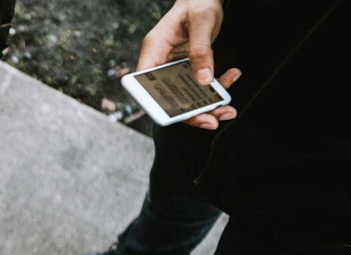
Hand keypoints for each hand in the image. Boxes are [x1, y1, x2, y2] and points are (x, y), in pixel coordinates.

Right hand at [136, 0, 240, 129]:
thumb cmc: (197, 3)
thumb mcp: (201, 22)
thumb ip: (201, 50)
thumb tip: (203, 79)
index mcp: (154, 50)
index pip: (146, 85)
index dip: (156, 105)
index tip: (174, 116)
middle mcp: (161, 63)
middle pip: (168, 97)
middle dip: (191, 112)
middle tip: (212, 120)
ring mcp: (174, 67)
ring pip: (186, 96)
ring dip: (208, 105)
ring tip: (228, 108)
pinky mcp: (188, 69)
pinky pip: (199, 86)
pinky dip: (217, 87)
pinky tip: (231, 77)